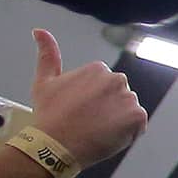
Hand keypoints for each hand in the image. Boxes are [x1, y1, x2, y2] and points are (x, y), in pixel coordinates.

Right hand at [26, 31, 146, 168]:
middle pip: (118, 97)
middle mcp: (117, 80)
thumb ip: (47, 54)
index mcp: (98, 70)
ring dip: (117, 121)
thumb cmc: (50, 116)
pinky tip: (107, 136)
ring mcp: (128, 98)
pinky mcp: (137, 117)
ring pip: (128, 111)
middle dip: (107, 109)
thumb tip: (39, 31)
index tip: (81, 110)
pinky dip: (127, 133)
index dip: (93, 102)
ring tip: (95, 130)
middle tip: (87, 122)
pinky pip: (137, 126)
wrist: (55, 145)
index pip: (105, 87)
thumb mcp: (44, 82)